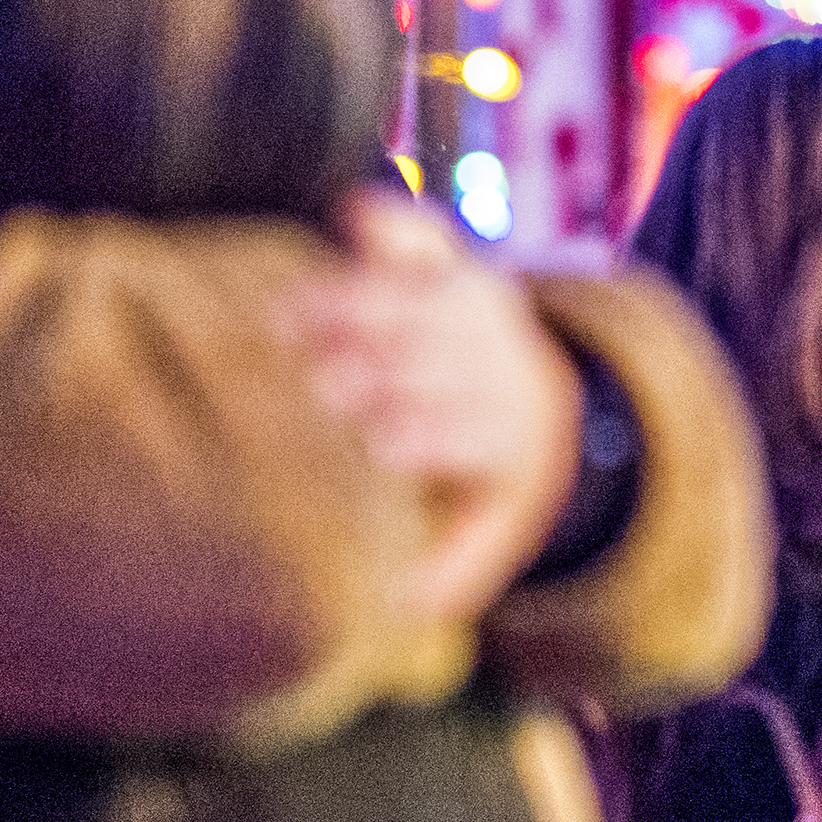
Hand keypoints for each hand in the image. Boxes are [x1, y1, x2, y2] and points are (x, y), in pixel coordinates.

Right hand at [285, 193, 581, 626]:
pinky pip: (425, 236)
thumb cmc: (469, 493)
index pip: (466, 431)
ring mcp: (479, 310)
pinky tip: (350, 212)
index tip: (378, 446)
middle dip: (383, 369)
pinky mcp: (452, 266)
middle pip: (441, 358)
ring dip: (358, 303)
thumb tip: (396, 608)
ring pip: (425, 298)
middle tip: (318, 382)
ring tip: (287, 316)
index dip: (425, 434)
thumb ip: (438, 571)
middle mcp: (500, 366)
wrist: (534, 413)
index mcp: (506, 441)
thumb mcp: (472, 542)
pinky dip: (391, 224)